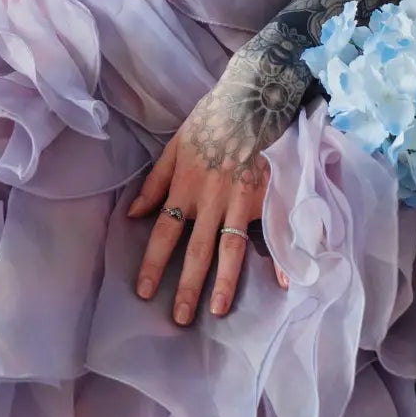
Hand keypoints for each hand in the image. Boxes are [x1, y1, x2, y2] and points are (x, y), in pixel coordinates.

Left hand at [127, 45, 307, 323]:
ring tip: (216, 311)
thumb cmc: (211, 119)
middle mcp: (210, 200)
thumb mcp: (174, 146)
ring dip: (223, 283)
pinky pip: (274, 233)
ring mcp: (241, 201)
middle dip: (186, 287)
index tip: (143, 292)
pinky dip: (281, 258)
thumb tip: (132, 214)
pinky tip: (283, 283)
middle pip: (196, 251)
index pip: (163, 234)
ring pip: (230, 250)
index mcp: (184, 188)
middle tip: (179, 319)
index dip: (152, 264)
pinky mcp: (268, 197)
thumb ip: (155, 183)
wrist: (252, 98)